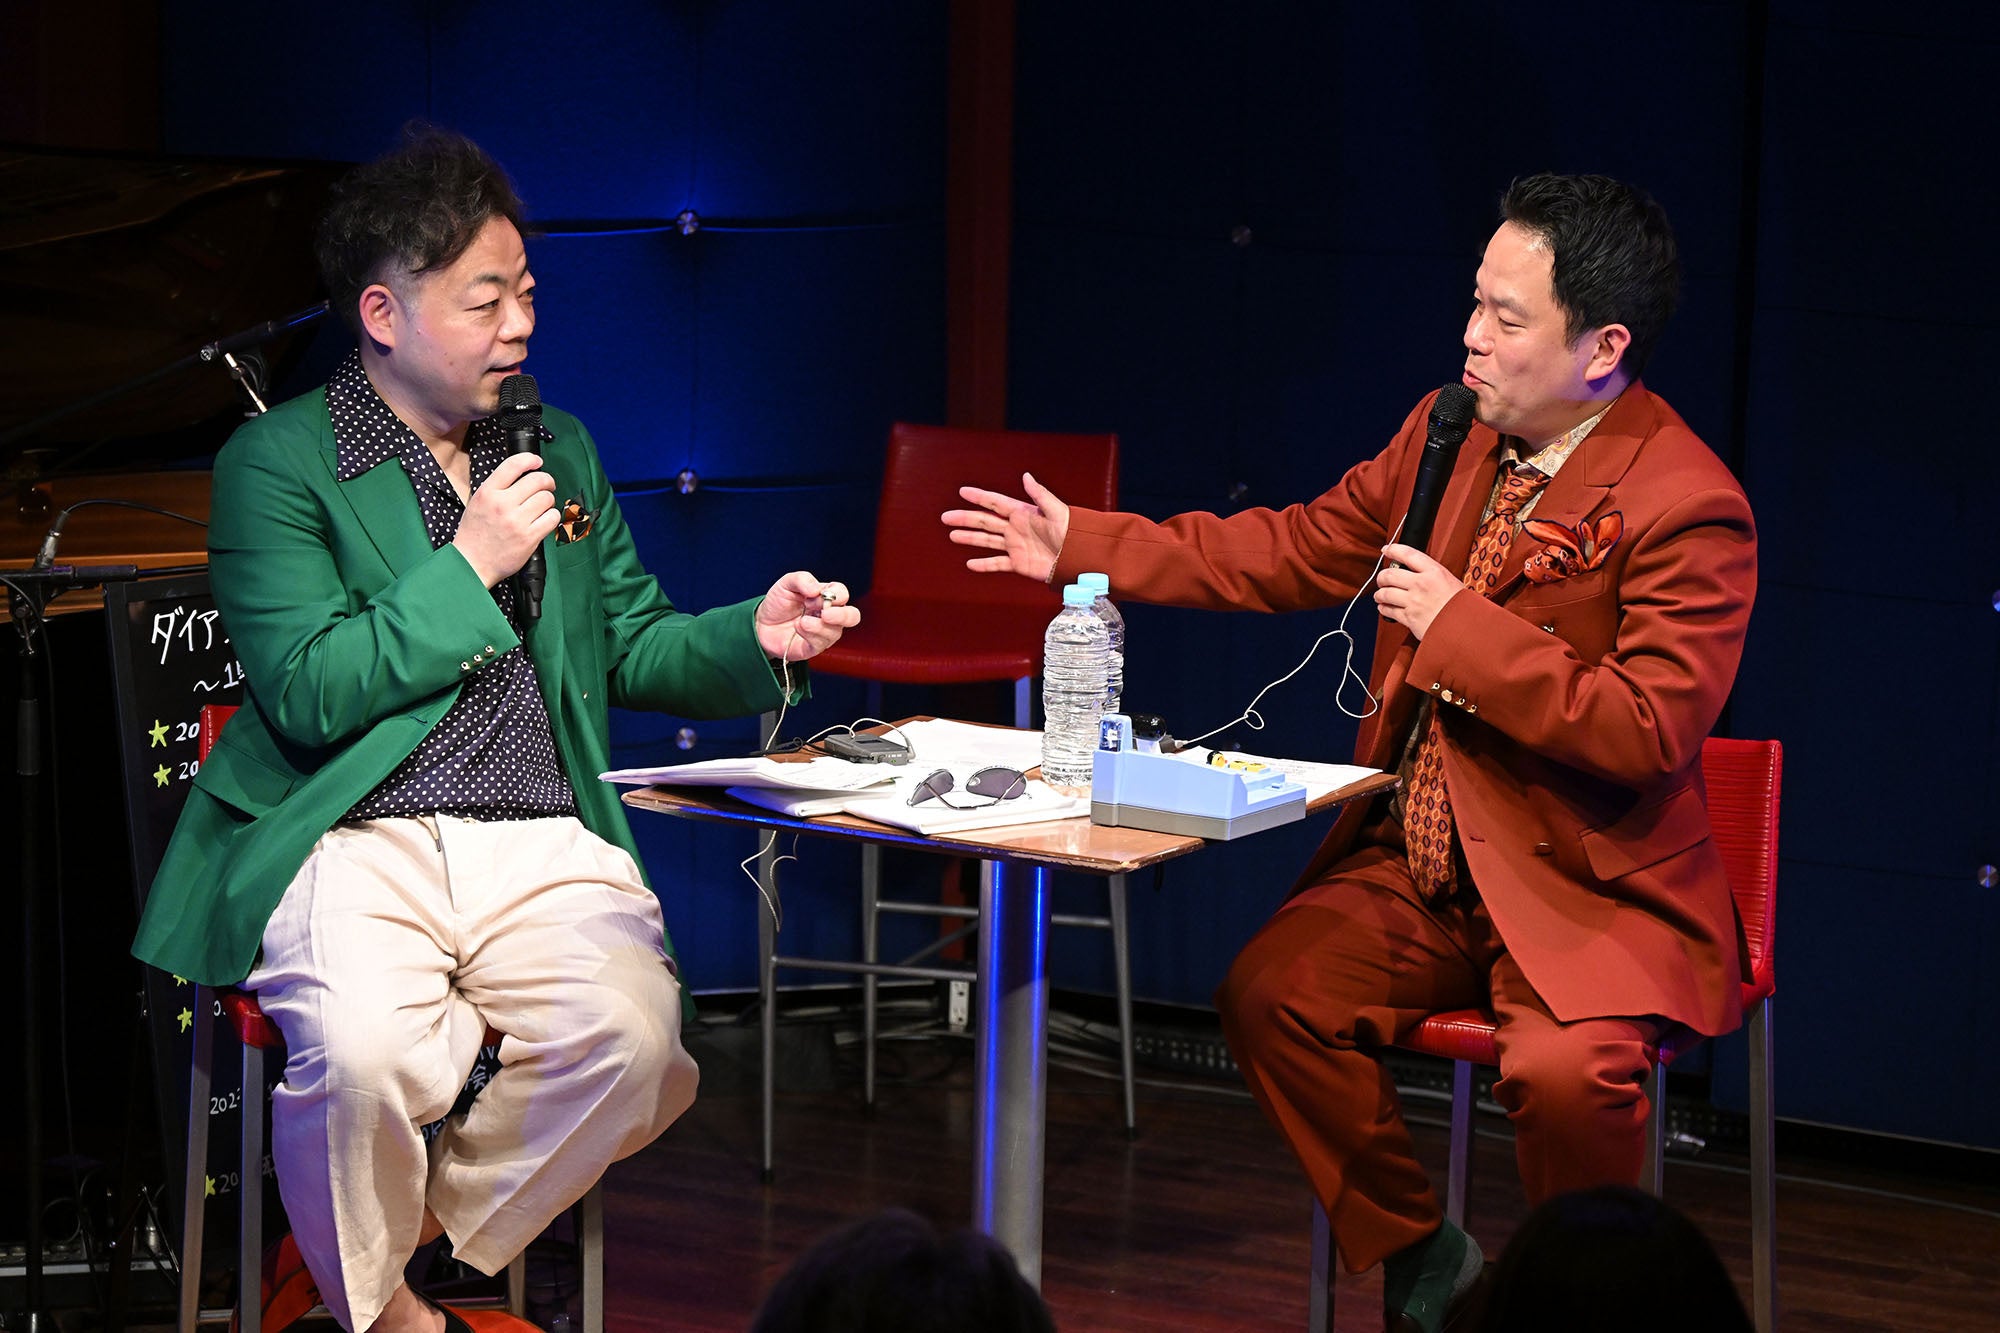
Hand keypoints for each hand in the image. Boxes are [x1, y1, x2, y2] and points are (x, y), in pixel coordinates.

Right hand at [451, 453, 557, 586]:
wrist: (472, 563)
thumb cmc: (475, 533)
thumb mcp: (478, 502)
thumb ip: (497, 487)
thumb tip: (522, 474)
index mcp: (488, 492)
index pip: (513, 465)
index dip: (530, 459)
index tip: (538, 461)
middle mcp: (503, 504)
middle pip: (537, 480)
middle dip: (547, 481)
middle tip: (547, 486)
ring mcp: (517, 521)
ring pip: (547, 498)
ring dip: (548, 501)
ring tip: (541, 507)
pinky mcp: (529, 537)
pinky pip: (552, 518)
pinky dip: (552, 516)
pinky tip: (544, 519)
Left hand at [756, 572, 860, 661]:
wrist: (761, 624)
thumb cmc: (778, 603)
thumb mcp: (786, 584)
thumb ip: (802, 579)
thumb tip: (817, 590)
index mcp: (826, 597)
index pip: (842, 593)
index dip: (836, 594)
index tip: (816, 595)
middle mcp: (829, 615)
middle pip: (852, 616)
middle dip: (843, 616)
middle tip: (826, 614)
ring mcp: (823, 632)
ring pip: (836, 632)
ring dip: (818, 626)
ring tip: (801, 621)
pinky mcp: (813, 647)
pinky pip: (821, 644)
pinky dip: (810, 635)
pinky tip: (798, 627)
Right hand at [942, 471, 1069, 582]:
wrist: (1079, 558)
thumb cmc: (1072, 533)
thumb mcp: (1057, 511)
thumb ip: (1040, 495)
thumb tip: (1026, 476)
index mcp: (1023, 513)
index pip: (996, 502)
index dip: (979, 497)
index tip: (963, 491)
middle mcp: (1015, 528)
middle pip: (985, 522)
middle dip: (965, 518)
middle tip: (946, 517)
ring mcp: (1015, 546)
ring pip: (987, 541)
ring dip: (969, 538)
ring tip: (952, 535)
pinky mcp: (1018, 563)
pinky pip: (997, 564)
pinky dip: (984, 565)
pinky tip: (970, 564)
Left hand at [1373, 543, 1465, 640]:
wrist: (1466, 628)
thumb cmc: (1462, 606)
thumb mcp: (1451, 581)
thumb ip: (1432, 574)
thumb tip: (1415, 570)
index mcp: (1434, 572)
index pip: (1408, 554)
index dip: (1393, 550)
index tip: (1386, 550)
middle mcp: (1421, 584)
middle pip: (1389, 574)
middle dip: (1381, 576)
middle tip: (1382, 579)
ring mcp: (1413, 601)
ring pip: (1385, 593)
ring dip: (1379, 594)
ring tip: (1380, 595)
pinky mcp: (1409, 618)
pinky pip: (1389, 611)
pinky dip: (1384, 608)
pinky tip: (1385, 608)